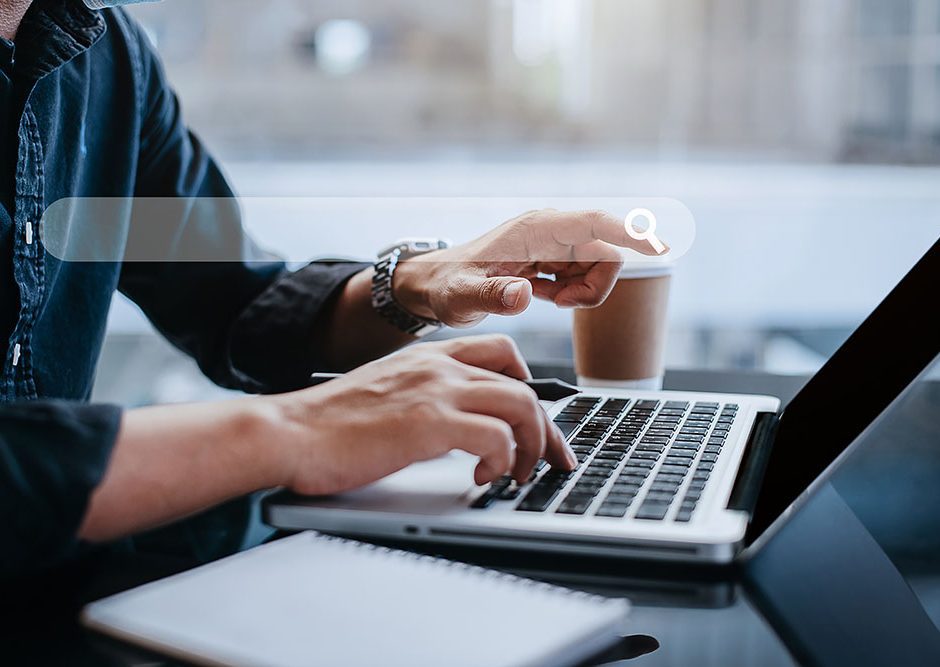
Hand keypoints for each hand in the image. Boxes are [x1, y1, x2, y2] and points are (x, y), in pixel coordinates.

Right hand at [272, 335, 575, 495]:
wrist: (289, 431)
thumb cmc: (328, 423)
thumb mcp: (386, 393)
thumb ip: (423, 397)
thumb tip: (457, 427)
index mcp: (428, 356)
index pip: (501, 352)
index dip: (529, 385)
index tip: (536, 419)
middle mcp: (439, 366)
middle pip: (523, 385)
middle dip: (546, 428)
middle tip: (551, 459)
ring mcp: (436, 390)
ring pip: (522, 406)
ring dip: (533, 445)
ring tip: (520, 473)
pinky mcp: (430, 423)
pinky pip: (498, 437)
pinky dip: (504, 461)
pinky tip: (484, 477)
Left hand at [393, 209, 665, 326]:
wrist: (434, 285)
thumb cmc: (446, 287)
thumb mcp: (462, 297)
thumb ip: (491, 296)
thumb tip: (522, 295)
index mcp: (535, 230)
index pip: (594, 224)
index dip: (631, 234)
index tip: (660, 249)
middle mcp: (550, 230)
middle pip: (605, 252)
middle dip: (594, 286)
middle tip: (559, 305)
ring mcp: (553, 243)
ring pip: (597, 266)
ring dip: (582, 291)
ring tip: (544, 301)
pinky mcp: (552, 258)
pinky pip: (583, 275)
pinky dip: (572, 292)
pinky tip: (541, 296)